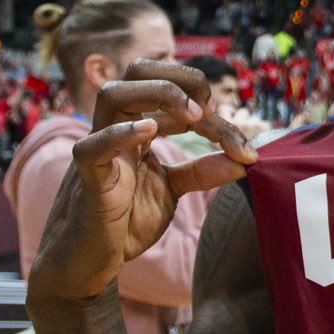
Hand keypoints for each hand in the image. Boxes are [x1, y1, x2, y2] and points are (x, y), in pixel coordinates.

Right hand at [27, 62, 257, 301]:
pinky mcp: (88, 180)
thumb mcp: (172, 190)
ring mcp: (100, 150)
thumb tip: (246, 161)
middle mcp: (117, 130)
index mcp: (138, 128)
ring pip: (111, 94)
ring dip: (157, 94)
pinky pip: (92, 147)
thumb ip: (203, 172)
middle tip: (209, 109)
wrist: (89, 263)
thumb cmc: (124, 221)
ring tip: (192, 117)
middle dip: (180, 78)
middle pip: (137, 70)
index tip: (242, 145)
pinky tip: (149, 131)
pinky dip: (120, 135)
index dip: (213, 111)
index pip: (174, 93)